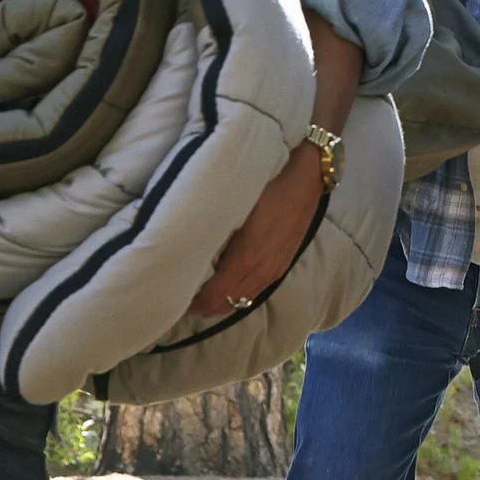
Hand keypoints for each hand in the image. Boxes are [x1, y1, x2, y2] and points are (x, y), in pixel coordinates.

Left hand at [191, 142, 323, 316]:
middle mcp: (262, 271)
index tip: (171, 297)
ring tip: (199, 288)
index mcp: (247, 259)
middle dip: (203, 305)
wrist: (308, 174)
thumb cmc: (267, 182)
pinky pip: (255, 290)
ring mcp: (275, 270)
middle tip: (179, 294)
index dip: (193, 303)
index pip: (215, 297)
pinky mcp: (283, 264)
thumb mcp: (234, 204)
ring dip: (221, 299)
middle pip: (227, 304)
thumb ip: (213, 231)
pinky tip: (226, 278)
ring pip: (242, 299)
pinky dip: (237, 291)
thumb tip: (188, 249)